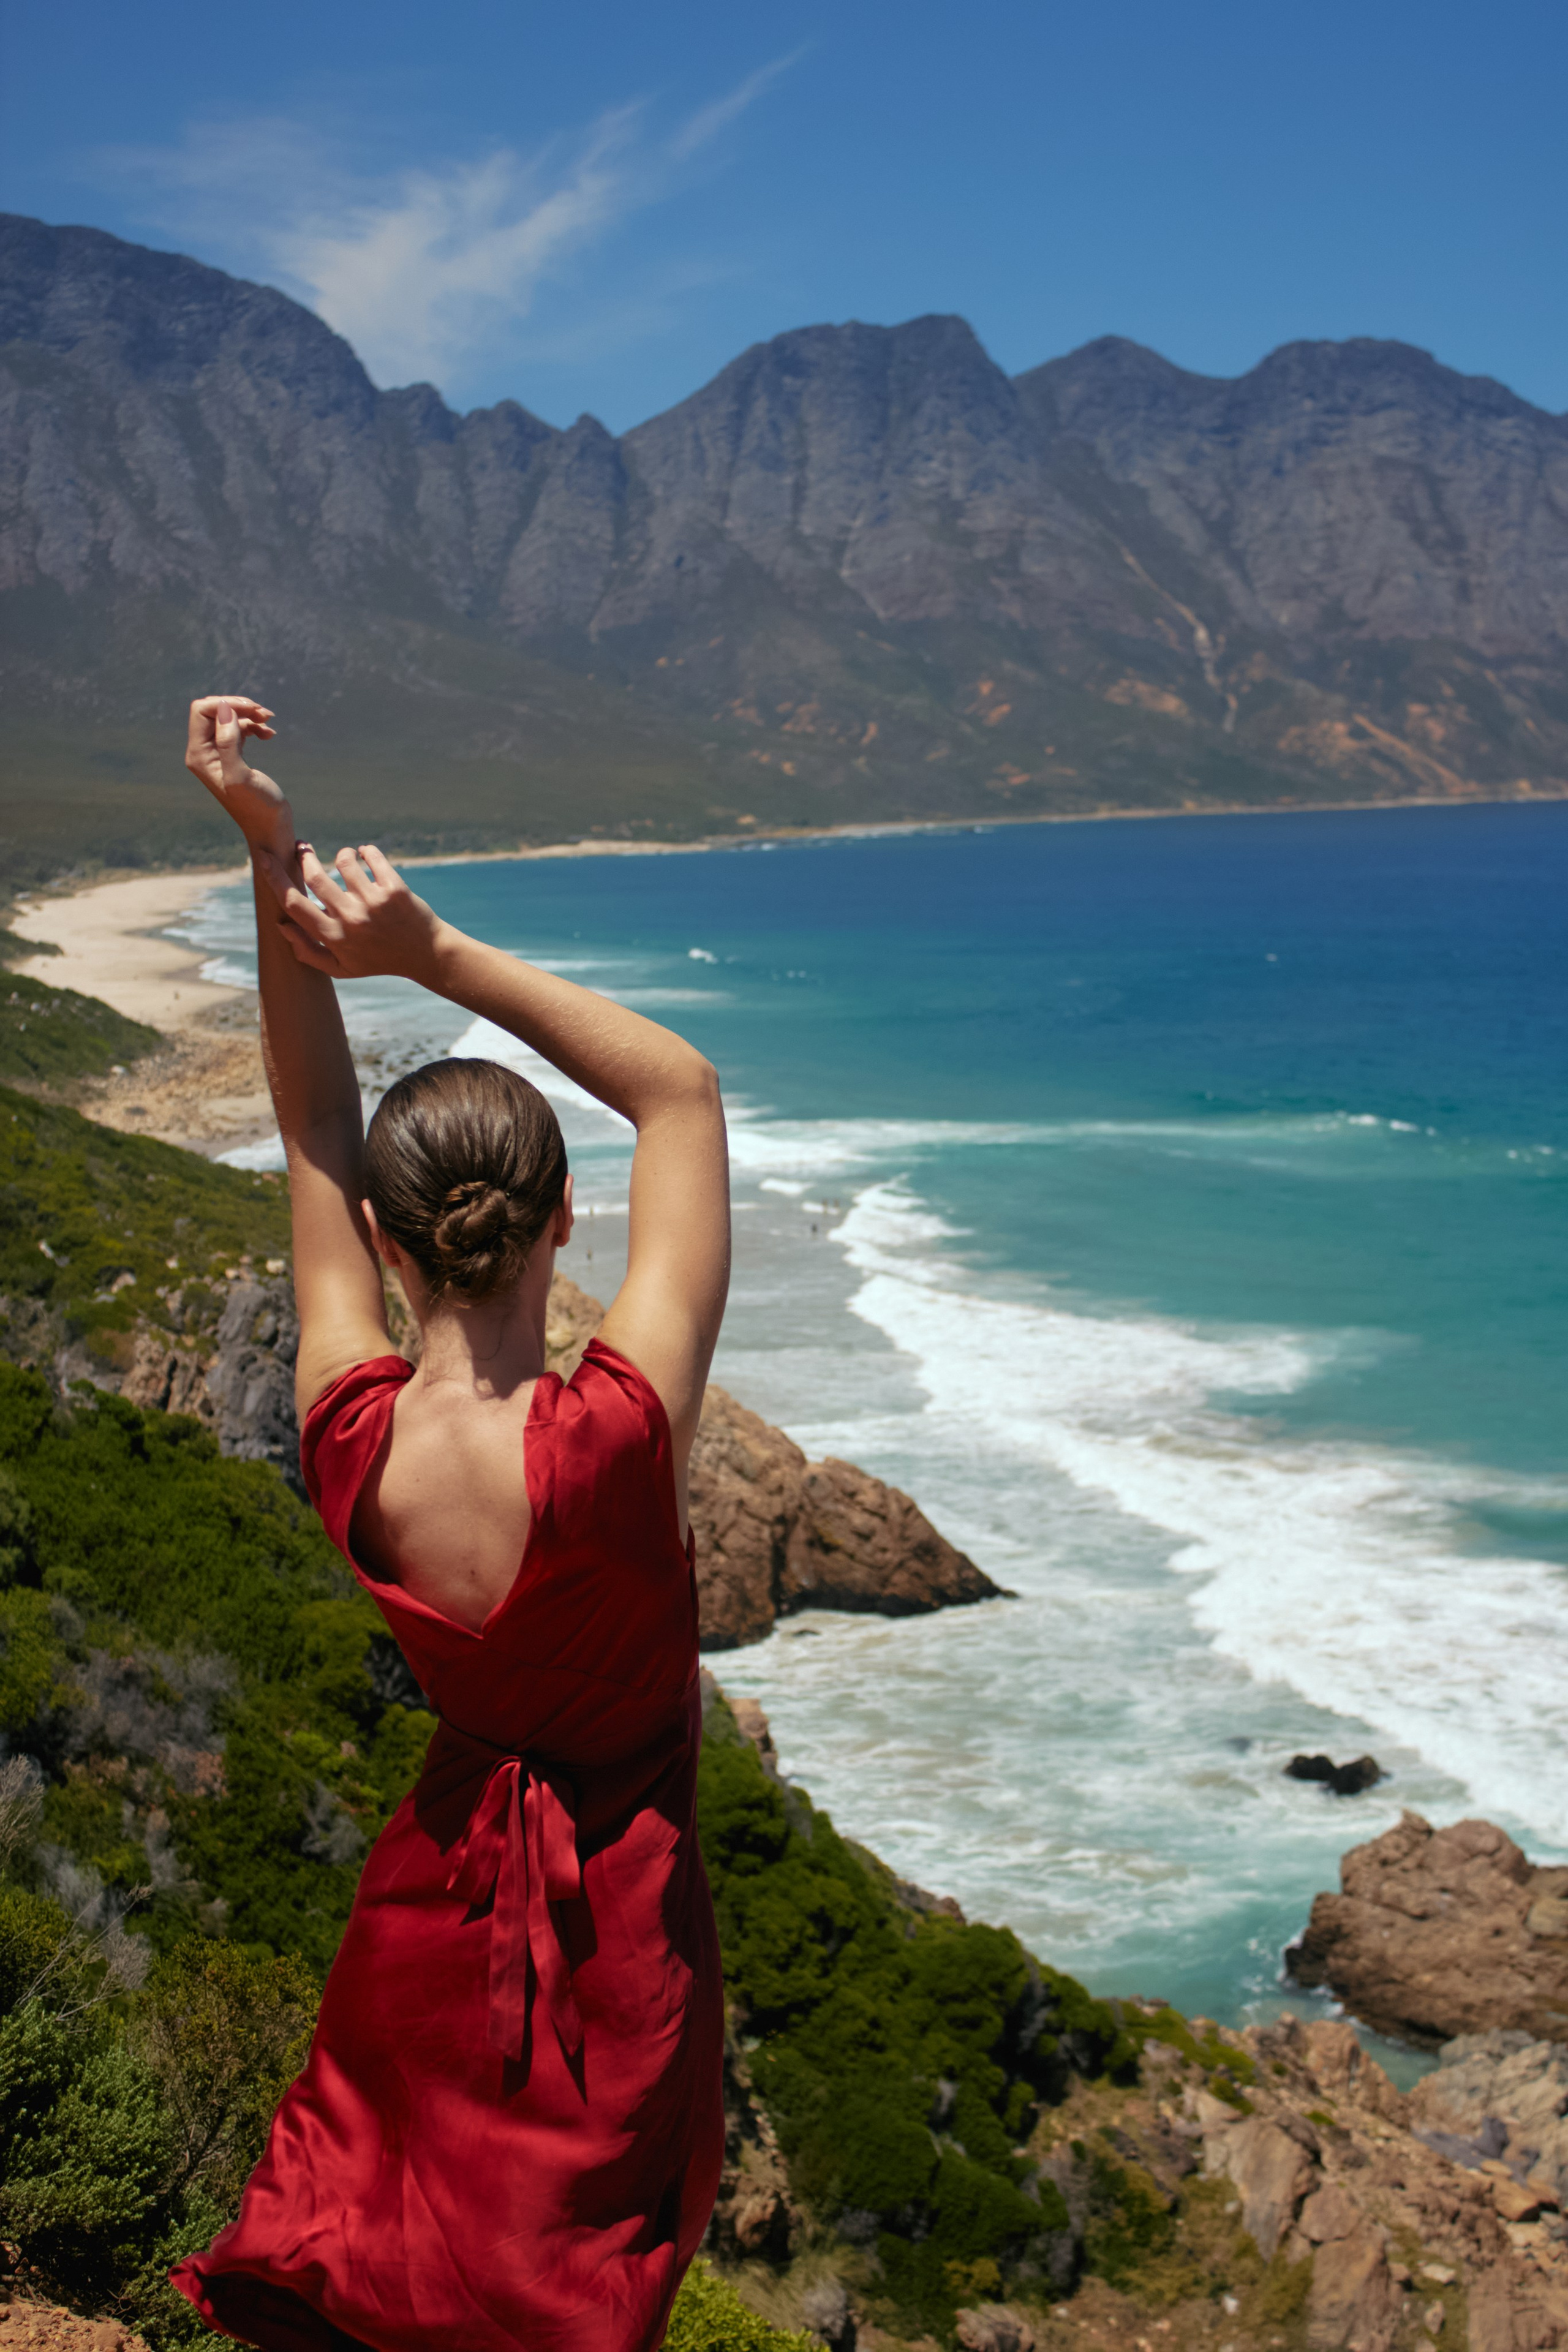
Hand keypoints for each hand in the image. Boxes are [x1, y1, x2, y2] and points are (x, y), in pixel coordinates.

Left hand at [185, 695, 290, 851]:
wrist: (270, 828)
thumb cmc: (257, 807)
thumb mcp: (240, 775)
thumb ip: (229, 742)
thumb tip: (223, 708)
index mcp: (199, 756)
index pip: (201, 711)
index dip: (226, 704)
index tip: (252, 711)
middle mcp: (204, 753)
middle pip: (213, 710)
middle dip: (238, 707)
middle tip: (263, 714)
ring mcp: (219, 753)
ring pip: (228, 717)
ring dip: (249, 715)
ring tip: (269, 721)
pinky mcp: (234, 755)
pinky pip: (239, 729)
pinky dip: (255, 726)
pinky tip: (270, 734)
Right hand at [262, 843, 445, 983]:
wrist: (426, 955)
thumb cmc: (378, 960)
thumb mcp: (342, 968)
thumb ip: (308, 951)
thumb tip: (281, 925)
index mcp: (334, 938)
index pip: (294, 903)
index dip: (274, 877)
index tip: (263, 858)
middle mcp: (352, 919)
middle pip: (315, 877)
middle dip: (303, 856)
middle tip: (302, 848)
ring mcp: (375, 903)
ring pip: (343, 861)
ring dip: (340, 854)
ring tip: (344, 857)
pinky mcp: (396, 889)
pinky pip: (372, 856)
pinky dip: (366, 850)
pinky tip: (365, 854)